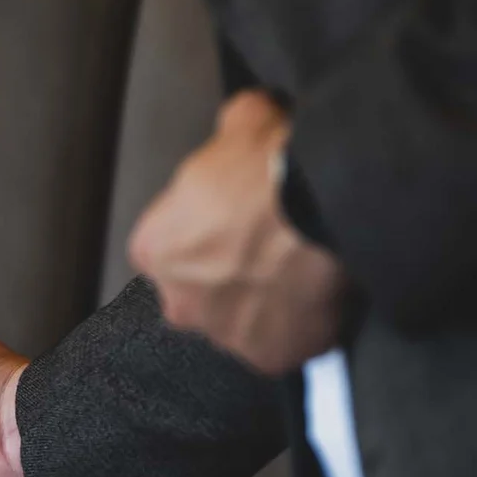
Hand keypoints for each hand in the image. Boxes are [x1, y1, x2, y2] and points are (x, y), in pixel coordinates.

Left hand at [129, 89, 347, 374]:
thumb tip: (244, 119)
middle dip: (231, 276)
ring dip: (265, 304)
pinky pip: (284, 345)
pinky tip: (320, 299)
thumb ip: (229, 128)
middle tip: (272, 247)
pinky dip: (299, 329)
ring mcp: (224, 336)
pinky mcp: (270, 358)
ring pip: (242, 323)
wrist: (324, 203)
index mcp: (153, 250)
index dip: (208, 232)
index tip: (238, 219)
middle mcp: (177, 303)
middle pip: (202, 294)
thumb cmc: (270, 164)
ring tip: (302, 272)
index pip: (172, 248)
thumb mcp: (243, 119)